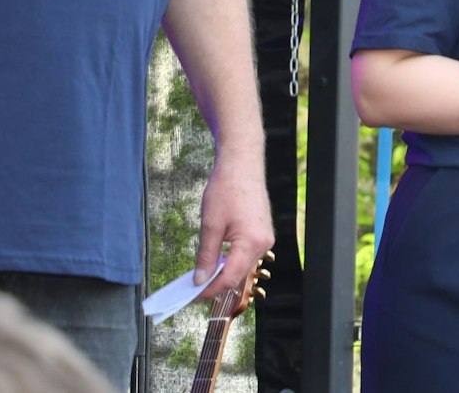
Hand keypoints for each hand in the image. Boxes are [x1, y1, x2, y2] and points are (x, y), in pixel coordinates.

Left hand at [193, 152, 274, 300]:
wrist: (242, 163)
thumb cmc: (227, 188)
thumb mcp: (210, 224)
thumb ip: (206, 255)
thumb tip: (200, 279)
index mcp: (251, 242)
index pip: (230, 278)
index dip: (211, 290)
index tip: (193, 295)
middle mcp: (263, 243)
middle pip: (238, 275)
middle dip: (216, 283)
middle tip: (193, 289)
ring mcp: (265, 238)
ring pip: (242, 265)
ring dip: (223, 272)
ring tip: (202, 276)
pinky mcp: (262, 232)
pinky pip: (246, 254)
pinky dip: (230, 260)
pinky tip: (216, 260)